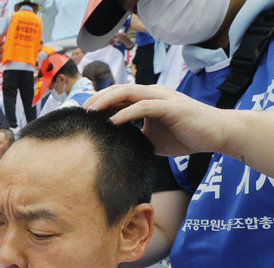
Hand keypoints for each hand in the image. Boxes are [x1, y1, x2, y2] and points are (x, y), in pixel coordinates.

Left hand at [83, 84, 227, 156]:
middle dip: (96, 99)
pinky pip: (144, 106)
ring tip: (91, 113)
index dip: (98, 102)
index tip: (81, 115)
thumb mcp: (152, 138)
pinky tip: (113, 122)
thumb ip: (134, 137)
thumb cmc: (186, 136)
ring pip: (128, 92)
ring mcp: (162, 97)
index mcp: (146, 99)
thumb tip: (114, 149)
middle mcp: (152, 93)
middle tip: (79, 112)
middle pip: (118, 90)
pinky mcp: (171, 106)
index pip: (117, 96)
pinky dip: (126, 113)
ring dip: (107, 101)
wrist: (217, 135)